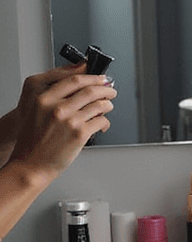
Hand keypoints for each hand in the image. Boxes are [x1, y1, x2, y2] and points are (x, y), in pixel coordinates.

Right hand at [8, 64, 115, 182]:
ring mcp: (70, 120)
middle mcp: (58, 108)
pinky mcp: (80, 134)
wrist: (31, 164)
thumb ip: (53, 98)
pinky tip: (103, 124)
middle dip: (105, 88)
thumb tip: (77, 88)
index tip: (99, 78)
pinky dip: (105, 122)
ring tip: (108, 106)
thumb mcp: (36, 111)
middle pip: (90, 90)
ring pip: (99, 105)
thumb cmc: (33, 142)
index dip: (91, 77)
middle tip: (110, 89)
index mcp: (45, 99)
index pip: (74, 80)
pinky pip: (101, 122)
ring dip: (107, 104)